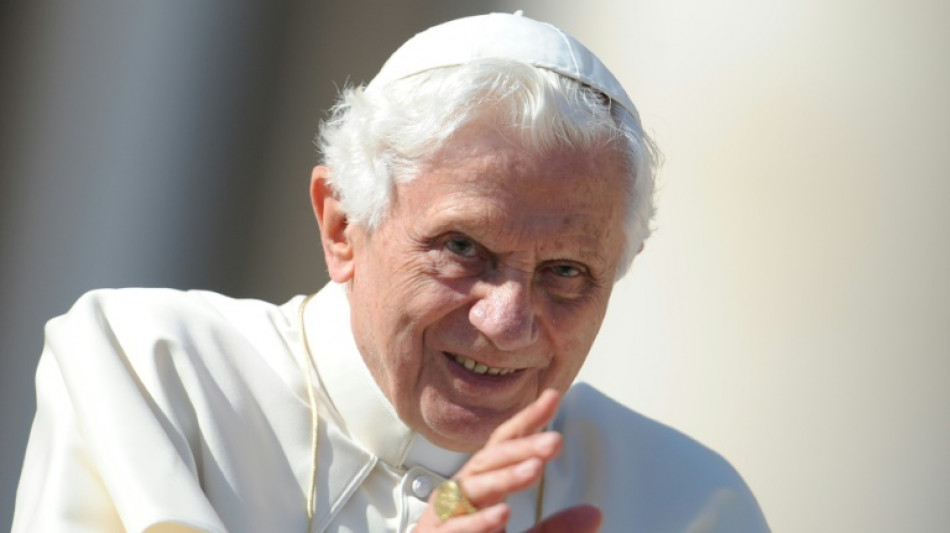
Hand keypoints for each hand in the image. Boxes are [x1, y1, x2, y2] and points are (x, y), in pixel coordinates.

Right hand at [414, 389, 602, 531]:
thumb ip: (554, 529)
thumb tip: (594, 512)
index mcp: (483, 487)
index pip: (504, 446)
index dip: (527, 421)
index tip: (552, 398)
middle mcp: (463, 494)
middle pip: (490, 459)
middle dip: (522, 447)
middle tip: (554, 441)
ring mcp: (446, 515)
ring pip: (472, 487)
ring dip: (504, 477)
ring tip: (533, 469)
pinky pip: (455, 527)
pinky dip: (479, 521)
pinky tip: (502, 513)